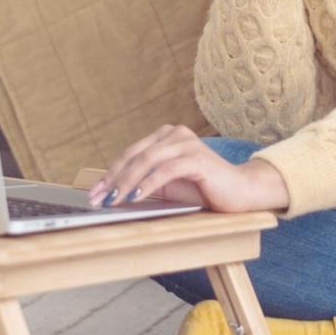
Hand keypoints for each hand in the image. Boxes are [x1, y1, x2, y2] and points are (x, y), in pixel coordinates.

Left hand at [87, 124, 288, 212]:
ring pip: (146, 161)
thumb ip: (145, 181)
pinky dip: (147, 184)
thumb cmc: (204, 188)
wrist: (240, 192)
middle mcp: (175, 134)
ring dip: (126, 182)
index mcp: (166, 136)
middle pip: (135, 155)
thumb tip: (113, 193)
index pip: (131, 153)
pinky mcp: (197, 158)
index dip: (110, 173)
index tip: (95, 193)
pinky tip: (135, 196)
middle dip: (113, 179)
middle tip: (98, 198)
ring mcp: (187, 144)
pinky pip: (165, 170)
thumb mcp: (168, 184)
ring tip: (113, 200)